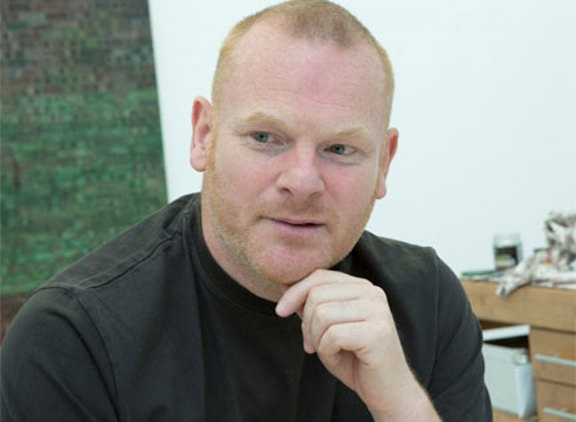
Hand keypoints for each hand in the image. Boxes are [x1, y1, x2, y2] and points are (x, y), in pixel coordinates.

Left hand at [275, 269, 439, 420]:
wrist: (386, 390)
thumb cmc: (355, 358)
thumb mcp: (326, 326)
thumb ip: (311, 305)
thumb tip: (283, 285)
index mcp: (361, 286)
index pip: (319, 276)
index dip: (295, 292)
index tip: (280, 311)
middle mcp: (372, 292)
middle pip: (316, 295)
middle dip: (306, 323)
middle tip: (313, 344)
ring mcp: (377, 311)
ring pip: (322, 314)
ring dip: (317, 339)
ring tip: (329, 351)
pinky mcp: (377, 332)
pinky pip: (333, 335)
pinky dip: (328, 352)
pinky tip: (339, 358)